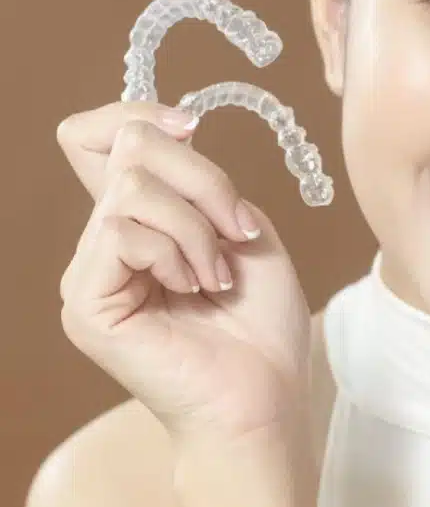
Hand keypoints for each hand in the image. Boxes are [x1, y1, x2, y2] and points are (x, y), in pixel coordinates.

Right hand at [57, 102, 312, 448]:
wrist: (264, 393)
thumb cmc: (261, 323)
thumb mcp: (245, 230)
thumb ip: (202, 184)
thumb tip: (168, 138)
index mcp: (141, 221)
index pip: (98, 137)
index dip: (137, 113)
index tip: (191, 127)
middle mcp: (106, 241)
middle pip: (127, 146)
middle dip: (201, 176)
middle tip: (237, 229)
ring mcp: (90, 272)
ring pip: (132, 189)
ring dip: (197, 226)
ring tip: (218, 275)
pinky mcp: (87, 302)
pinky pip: (122, 233)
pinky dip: (175, 252)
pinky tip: (194, 289)